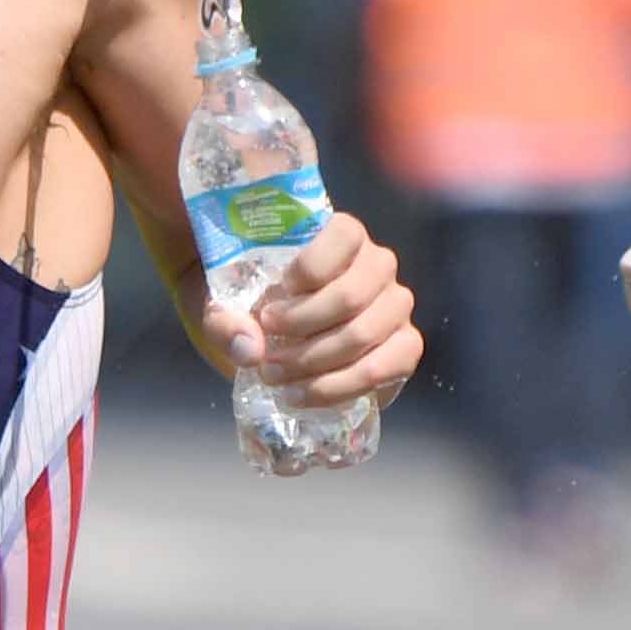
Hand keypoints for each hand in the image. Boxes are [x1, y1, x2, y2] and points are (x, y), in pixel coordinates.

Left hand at [201, 210, 422, 413]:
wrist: (281, 335)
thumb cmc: (255, 303)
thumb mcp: (227, 304)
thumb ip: (225, 320)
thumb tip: (249, 348)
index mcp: (342, 235)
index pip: (342, 236)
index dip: (307, 271)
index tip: (269, 304)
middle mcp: (377, 264)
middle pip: (349, 296)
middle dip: (301, 328)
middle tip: (265, 349)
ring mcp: (395, 305)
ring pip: (363, 335)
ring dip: (314, 363)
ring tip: (274, 375)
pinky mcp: (405, 344)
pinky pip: (386, 367)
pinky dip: (340, 387)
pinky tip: (303, 394)